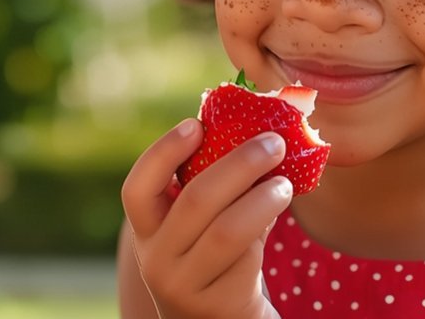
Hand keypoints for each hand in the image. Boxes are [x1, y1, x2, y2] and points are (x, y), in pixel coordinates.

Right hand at [121, 119, 290, 318]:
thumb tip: (258, 133)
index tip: (196, 124)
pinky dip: (267, 230)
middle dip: (240, 163)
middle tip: (275, 142)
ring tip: (287, 183)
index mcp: (148, 230)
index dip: (163, 152)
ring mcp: (184, 286)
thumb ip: (219, 188)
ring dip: (263, 198)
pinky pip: (248, 258)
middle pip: (195, 200)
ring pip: (227, 231)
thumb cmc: (219, 260)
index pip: (137, 188)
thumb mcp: (204, 227)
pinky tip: (281, 211)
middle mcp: (156, 259)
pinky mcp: (218, 304)